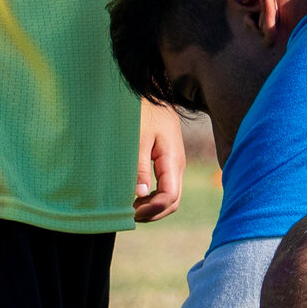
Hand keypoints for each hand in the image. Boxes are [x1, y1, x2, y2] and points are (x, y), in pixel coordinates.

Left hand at [134, 99, 184, 223]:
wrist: (153, 91)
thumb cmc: (143, 111)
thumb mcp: (138, 138)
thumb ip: (139, 167)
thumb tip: (141, 195)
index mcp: (172, 161)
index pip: (169, 197)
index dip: (152, 210)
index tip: (131, 212)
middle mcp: (177, 165)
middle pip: (173, 202)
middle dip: (153, 213)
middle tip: (129, 215)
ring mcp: (174, 164)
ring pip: (170, 197)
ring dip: (153, 207)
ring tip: (131, 209)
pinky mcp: (167, 161)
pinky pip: (166, 187)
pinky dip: (153, 197)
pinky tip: (137, 197)